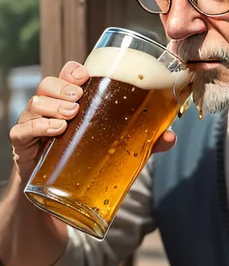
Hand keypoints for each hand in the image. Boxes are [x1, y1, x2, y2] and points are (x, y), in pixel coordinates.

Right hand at [10, 61, 175, 183]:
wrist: (57, 195)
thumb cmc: (88, 160)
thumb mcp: (117, 147)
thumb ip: (144, 141)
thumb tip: (171, 137)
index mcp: (72, 103)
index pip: (67, 75)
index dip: (72, 70)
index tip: (85, 75)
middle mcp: (51, 110)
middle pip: (48, 84)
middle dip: (63, 87)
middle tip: (79, 98)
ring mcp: (34, 126)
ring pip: (35, 103)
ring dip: (53, 106)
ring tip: (70, 115)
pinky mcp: (23, 147)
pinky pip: (21, 131)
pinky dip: (37, 127)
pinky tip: (55, 131)